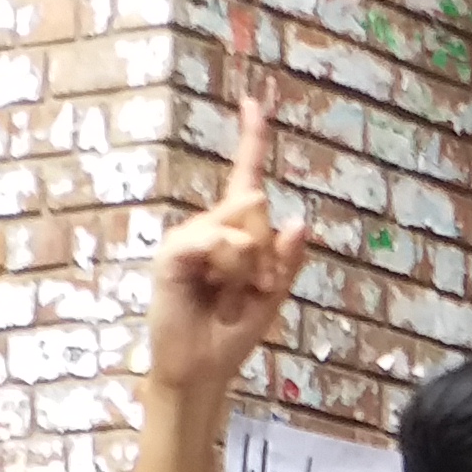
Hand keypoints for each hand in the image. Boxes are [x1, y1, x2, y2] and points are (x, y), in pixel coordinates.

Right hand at [145, 90, 316, 409]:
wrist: (200, 370)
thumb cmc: (231, 333)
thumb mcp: (271, 296)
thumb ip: (286, 260)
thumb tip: (300, 219)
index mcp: (232, 233)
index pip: (243, 177)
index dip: (250, 139)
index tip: (252, 101)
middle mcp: (208, 228)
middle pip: (255, 208)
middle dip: (269, 255)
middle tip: (255, 291)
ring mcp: (187, 239)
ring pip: (241, 228)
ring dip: (250, 268)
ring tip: (231, 297)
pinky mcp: (172, 255)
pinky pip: (216, 241)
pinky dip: (228, 264)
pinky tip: (216, 289)